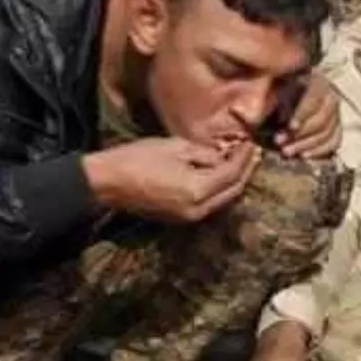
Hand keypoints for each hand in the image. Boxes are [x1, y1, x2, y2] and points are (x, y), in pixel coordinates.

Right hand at [83, 137, 259, 223]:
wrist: (108, 182)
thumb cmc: (137, 159)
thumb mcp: (175, 147)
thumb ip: (205, 153)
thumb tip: (222, 156)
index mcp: (197, 191)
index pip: (232, 174)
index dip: (244, 158)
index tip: (252, 142)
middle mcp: (197, 209)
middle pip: (233, 191)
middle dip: (244, 171)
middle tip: (252, 152)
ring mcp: (189, 217)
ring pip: (223, 199)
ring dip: (234, 181)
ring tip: (240, 161)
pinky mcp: (181, 217)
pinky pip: (209, 203)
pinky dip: (219, 189)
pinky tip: (220, 173)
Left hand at [275, 75, 340, 159]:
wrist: (293, 93)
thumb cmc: (281, 90)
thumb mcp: (276, 88)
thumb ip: (272, 97)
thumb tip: (267, 113)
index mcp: (316, 82)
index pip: (313, 99)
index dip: (302, 114)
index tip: (290, 127)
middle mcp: (330, 97)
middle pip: (321, 120)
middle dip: (300, 134)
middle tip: (280, 143)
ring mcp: (336, 114)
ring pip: (326, 133)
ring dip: (306, 145)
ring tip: (287, 152)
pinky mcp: (337, 128)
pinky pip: (334, 142)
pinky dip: (320, 150)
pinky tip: (304, 155)